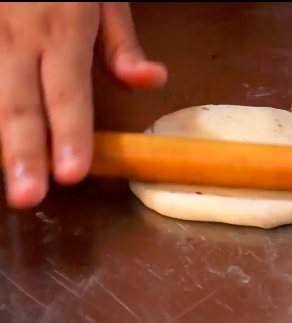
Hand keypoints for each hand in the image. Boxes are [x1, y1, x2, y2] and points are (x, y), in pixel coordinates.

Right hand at [0, 2, 166, 207]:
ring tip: (1, 181)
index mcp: (61, 30)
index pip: (69, 93)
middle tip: (26, 197)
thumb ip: (121, 42)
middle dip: (21, 152)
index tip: (72, 174)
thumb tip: (151, 81)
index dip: (70, 135)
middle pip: (18, 102)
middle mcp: (17, 35)